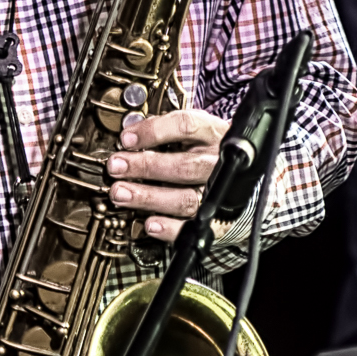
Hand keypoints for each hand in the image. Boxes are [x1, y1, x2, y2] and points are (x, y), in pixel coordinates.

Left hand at [109, 106, 227, 241]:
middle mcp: (217, 163)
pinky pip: (193, 227)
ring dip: (149, 198)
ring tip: (120, 193)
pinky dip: (170, 228)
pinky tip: (150, 224)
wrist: (240, 179)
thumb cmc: (206, 151)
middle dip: (146, 167)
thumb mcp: (193, 131)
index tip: (127, 139)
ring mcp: (216, 193)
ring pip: (185, 198)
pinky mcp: (216, 221)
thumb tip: (129, 131)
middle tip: (116, 166)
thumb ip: (165, 130)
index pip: (187, 127)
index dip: (154, 131)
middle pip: (184, 166)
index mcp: (212, 134)